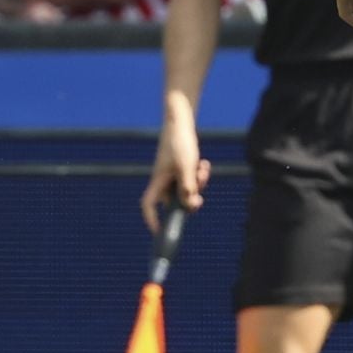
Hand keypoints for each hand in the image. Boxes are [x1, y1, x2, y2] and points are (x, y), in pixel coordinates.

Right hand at [141, 114, 210, 231]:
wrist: (181, 120)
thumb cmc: (179, 143)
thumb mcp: (186, 168)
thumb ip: (188, 188)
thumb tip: (190, 206)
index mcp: (158, 182)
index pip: (149, 206)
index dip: (152, 220)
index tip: (159, 231)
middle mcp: (164, 181)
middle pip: (177, 201)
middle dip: (191, 198)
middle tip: (200, 192)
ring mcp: (173, 175)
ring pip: (188, 190)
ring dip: (198, 183)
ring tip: (202, 167)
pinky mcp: (181, 168)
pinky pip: (192, 180)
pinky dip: (199, 174)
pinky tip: (203, 162)